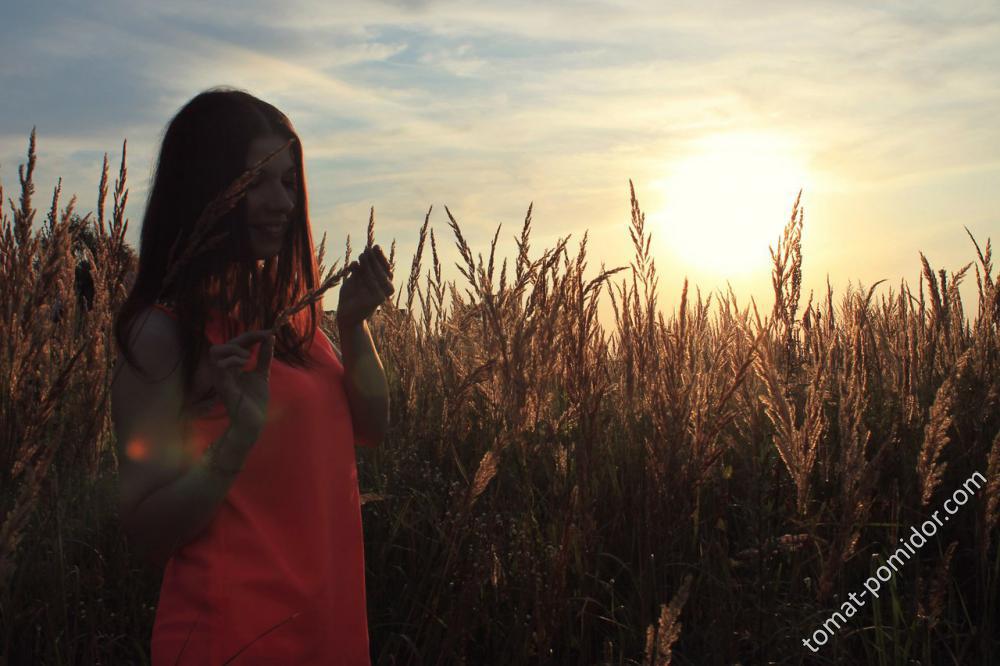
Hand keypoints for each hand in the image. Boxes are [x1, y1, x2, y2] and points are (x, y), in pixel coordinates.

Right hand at [208, 329, 275, 443]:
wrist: (253, 421)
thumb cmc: (255, 401)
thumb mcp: (262, 373)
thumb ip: (264, 357)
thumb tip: (269, 338)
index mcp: (232, 366)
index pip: (236, 343)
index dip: (252, 335)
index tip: (269, 333)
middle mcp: (224, 369)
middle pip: (225, 343)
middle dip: (246, 337)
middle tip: (263, 338)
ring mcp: (221, 376)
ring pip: (215, 350)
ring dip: (234, 348)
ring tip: (249, 358)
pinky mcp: (221, 385)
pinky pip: (219, 365)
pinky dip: (232, 360)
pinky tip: (245, 365)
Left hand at [337, 244, 394, 328]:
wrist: (346, 314)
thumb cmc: (351, 295)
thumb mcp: (356, 278)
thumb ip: (361, 267)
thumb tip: (367, 250)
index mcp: (382, 282)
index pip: (386, 267)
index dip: (381, 256)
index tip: (375, 246)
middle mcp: (385, 289)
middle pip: (385, 270)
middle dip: (376, 258)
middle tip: (366, 250)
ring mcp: (383, 295)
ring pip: (380, 275)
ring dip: (371, 263)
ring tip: (361, 255)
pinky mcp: (377, 300)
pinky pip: (373, 284)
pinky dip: (365, 274)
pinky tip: (356, 265)